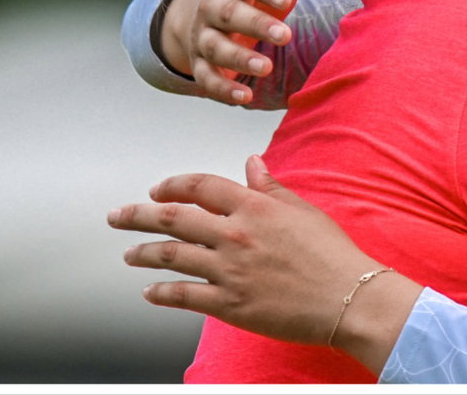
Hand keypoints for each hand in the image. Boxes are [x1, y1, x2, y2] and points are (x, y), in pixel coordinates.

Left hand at [108, 156, 418, 368]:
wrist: (348, 297)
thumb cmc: (333, 254)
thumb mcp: (303, 210)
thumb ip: (270, 187)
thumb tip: (251, 163)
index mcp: (254, 207)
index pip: (200, 186)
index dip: (172, 186)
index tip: (157, 190)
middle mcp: (235, 235)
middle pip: (172, 219)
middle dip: (137, 216)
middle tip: (118, 216)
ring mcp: (229, 270)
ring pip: (171, 256)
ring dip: (144, 253)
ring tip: (129, 253)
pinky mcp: (229, 304)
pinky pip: (184, 295)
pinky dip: (162, 293)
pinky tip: (150, 292)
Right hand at [159, 0, 328, 104]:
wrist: (209, 15)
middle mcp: (211, 6)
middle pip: (229, 14)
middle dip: (256, 25)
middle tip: (285, 36)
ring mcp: (203, 36)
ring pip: (216, 47)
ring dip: (240, 59)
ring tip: (267, 67)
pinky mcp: (201, 64)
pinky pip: (207, 78)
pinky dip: (223, 89)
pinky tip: (245, 97)